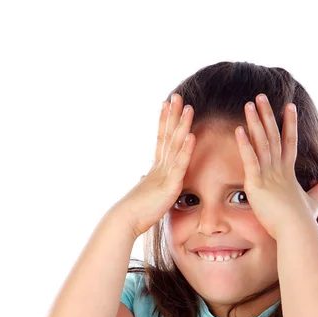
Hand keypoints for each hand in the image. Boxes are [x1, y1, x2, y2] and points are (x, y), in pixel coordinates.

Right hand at [117, 94, 195, 238]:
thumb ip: (148, 183)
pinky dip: (186, 150)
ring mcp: (164, 174)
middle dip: (173, 115)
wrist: (125, 221)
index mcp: (156, 169)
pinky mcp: (169, 185)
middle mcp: (159, 167)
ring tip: (189, 107)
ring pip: (175, 145)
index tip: (167, 104)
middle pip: (168, 135)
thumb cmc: (135, 212)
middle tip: (177, 95)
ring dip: (182, 125)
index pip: (162, 140)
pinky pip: (179, 165)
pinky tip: (191, 135)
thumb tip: (143, 176)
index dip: (165, 121)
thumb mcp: (145, 194)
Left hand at [234, 95, 317, 239]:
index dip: (289, 124)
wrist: (297, 230)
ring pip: (262, 142)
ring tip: (249, 104)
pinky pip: (250, 160)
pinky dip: (244, 144)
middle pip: (274, 135)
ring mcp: (268, 175)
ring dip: (255, 122)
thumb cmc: (303, 221)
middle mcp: (279, 169)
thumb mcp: (313, 203)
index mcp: (288, 173)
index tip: (289, 107)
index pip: (289, 143)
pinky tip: (238, 129)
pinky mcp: (257, 183)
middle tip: (261, 96)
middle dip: (267, 115)